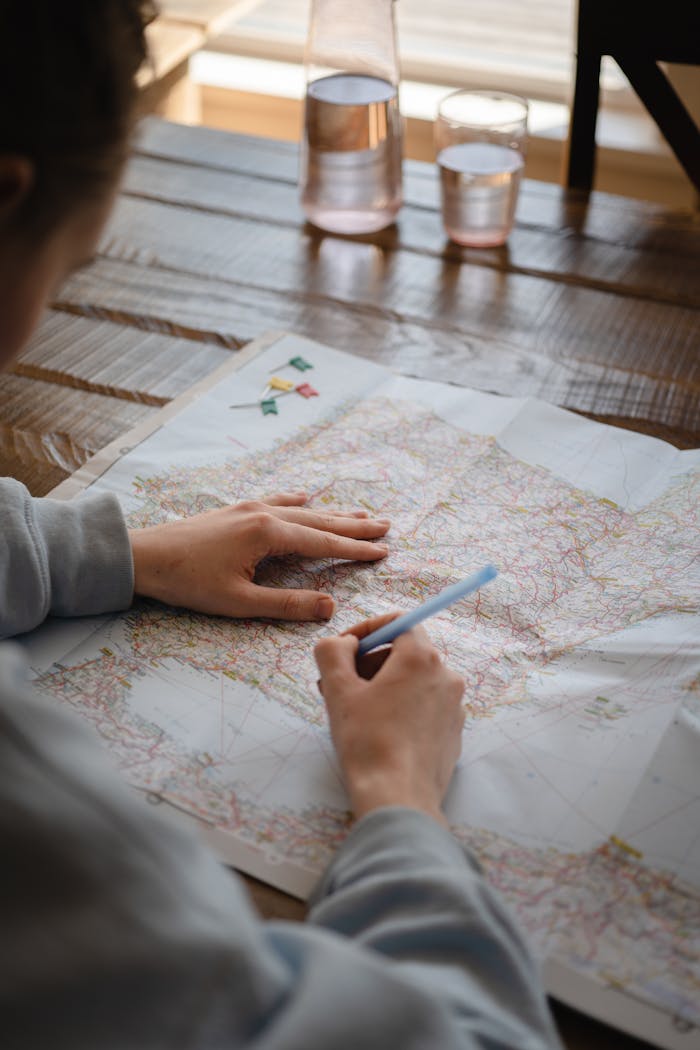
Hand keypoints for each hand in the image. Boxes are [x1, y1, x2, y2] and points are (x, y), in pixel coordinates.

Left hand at [128, 492, 388, 619]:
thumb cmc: (189, 582)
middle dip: (354, 526)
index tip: (384, 551)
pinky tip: (305, 497)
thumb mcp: (239, 602)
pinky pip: (276, 501)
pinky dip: (296, 502)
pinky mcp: (235, 510)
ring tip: (361, 514)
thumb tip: (330, 607)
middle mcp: (264, 514)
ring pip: (302, 510)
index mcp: (268, 534)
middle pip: (320, 520)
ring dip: (333, 513)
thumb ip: (287, 605)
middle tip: (386, 527)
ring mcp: (249, 508)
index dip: (355, 549)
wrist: (144, 556)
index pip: (324, 543)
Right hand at [315, 614, 464, 824]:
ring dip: (384, 686)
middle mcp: (446, 676)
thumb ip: (333, 651)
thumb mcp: (338, 690)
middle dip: (370, 662)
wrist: (398, 799)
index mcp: (421, 658)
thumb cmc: (367, 742)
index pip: (397, 622)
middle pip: (405, 652)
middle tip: (340, 685)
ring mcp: (454, 706)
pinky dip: (402, 708)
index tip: (344, 651)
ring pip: (414, 681)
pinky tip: (379, 732)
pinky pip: (425, 706)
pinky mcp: (454, 732)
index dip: (366, 630)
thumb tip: (344, 644)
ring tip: (355, 712)